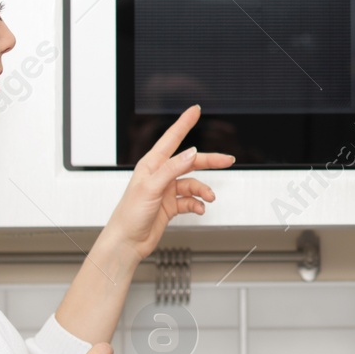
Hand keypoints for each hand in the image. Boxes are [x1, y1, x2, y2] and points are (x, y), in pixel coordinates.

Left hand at [105, 104, 235, 262]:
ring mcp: (166, 190)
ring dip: (203, 190)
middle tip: (227, 160)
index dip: (184, 123)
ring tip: (209, 197)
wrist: (127, 242)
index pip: (171, 139)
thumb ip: (172, 169)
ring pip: (192, 183)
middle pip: (190, 162)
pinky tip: (200, 209)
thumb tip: (190, 153)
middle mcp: (159, 175)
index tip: (195, 110)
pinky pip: (190, 200)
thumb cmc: (129, 215)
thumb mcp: (151, 188)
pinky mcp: (171, 205)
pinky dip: (197, 204)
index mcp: (151, 165)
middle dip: (209, 162)